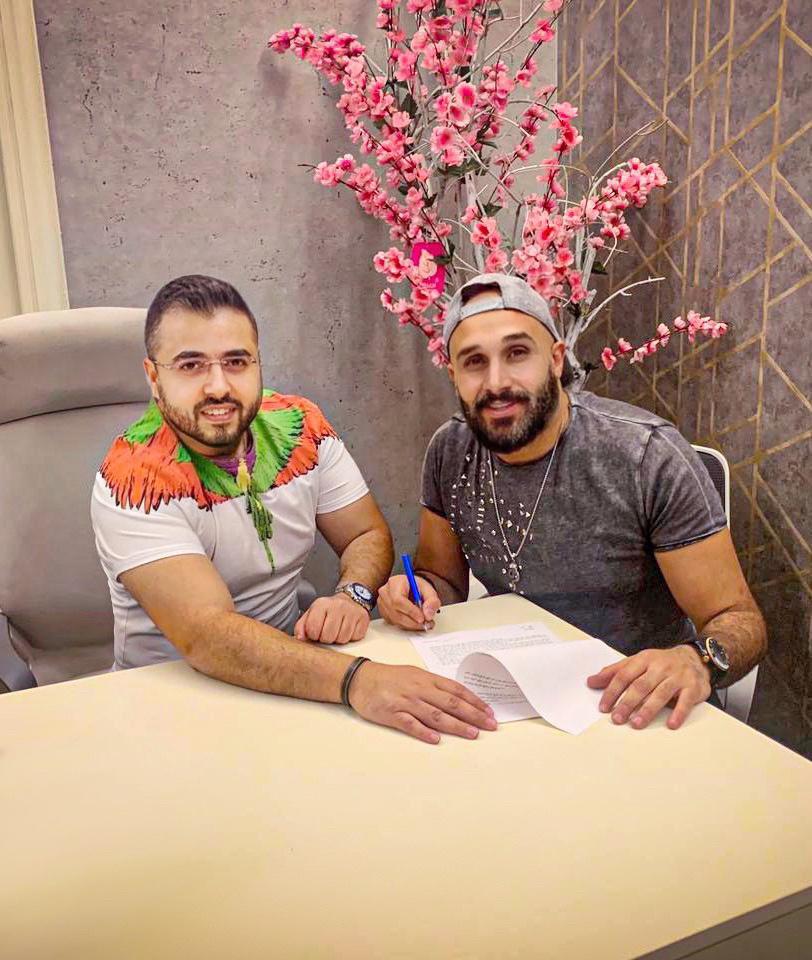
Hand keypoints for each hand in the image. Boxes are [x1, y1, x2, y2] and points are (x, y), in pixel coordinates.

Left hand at [294, 593, 369, 644]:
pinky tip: (348, 629)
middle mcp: (337, 606)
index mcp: (321, 604)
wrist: (350, 599)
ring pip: (342, 639)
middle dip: (326, 639)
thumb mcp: (312, 614)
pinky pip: (355, 637)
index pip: (313, 629)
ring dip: (339, 639)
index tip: (316, 633)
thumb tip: (300, 638)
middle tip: (328, 632)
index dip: (313, 636)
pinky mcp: (363, 618)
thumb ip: (301, 626)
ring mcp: (352, 611)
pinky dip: (351, 637)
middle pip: (328, 636)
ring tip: (338, 630)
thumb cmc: (329, 610)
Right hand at [348, 661, 497, 743]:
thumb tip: (458, 698)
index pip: (456, 690)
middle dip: (473, 715)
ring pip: (435, 714)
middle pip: (451, 703)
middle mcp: (420, 689)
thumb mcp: (415, 675)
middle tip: (490, 725)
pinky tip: (436, 739)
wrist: (361, 678)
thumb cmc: (390, 677)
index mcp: (427, 679)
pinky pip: (410, 724)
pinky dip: (423, 731)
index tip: (489, 712)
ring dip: (456, 725)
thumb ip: (434, 686)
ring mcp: (406, 702)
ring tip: (472, 734)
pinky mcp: (392, 714)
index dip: (475, 701)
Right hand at [377, 574, 440, 630]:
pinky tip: (413, 621)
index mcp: (395, 582)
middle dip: (412, 621)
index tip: (422, 618)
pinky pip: (394, 623)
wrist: (411, 589)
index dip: (410, 611)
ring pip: (395, 619)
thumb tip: (428, 614)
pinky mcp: (383, 612)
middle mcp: (385, 592)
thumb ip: (432, 601)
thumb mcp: (429, 590)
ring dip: (410, 625)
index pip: (398, 599)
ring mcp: (382, 602)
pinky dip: (406, 625)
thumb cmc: (417, 588)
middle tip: (426, 624)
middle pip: (396, 612)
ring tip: (423, 623)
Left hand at [587, 646, 711, 729]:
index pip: (624, 675)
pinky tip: (670, 724)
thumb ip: (614, 672)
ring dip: (648, 710)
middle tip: (617, 718)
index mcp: (644, 659)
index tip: (603, 707)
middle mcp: (660, 666)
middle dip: (627, 703)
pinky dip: (678, 713)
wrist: (694, 658)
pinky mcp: (693, 687)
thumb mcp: (637, 662)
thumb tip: (590, 682)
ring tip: (636, 724)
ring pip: (660, 693)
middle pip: (641, 685)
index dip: (613, 691)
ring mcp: (678, 676)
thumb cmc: (660, 663)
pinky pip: (685, 701)